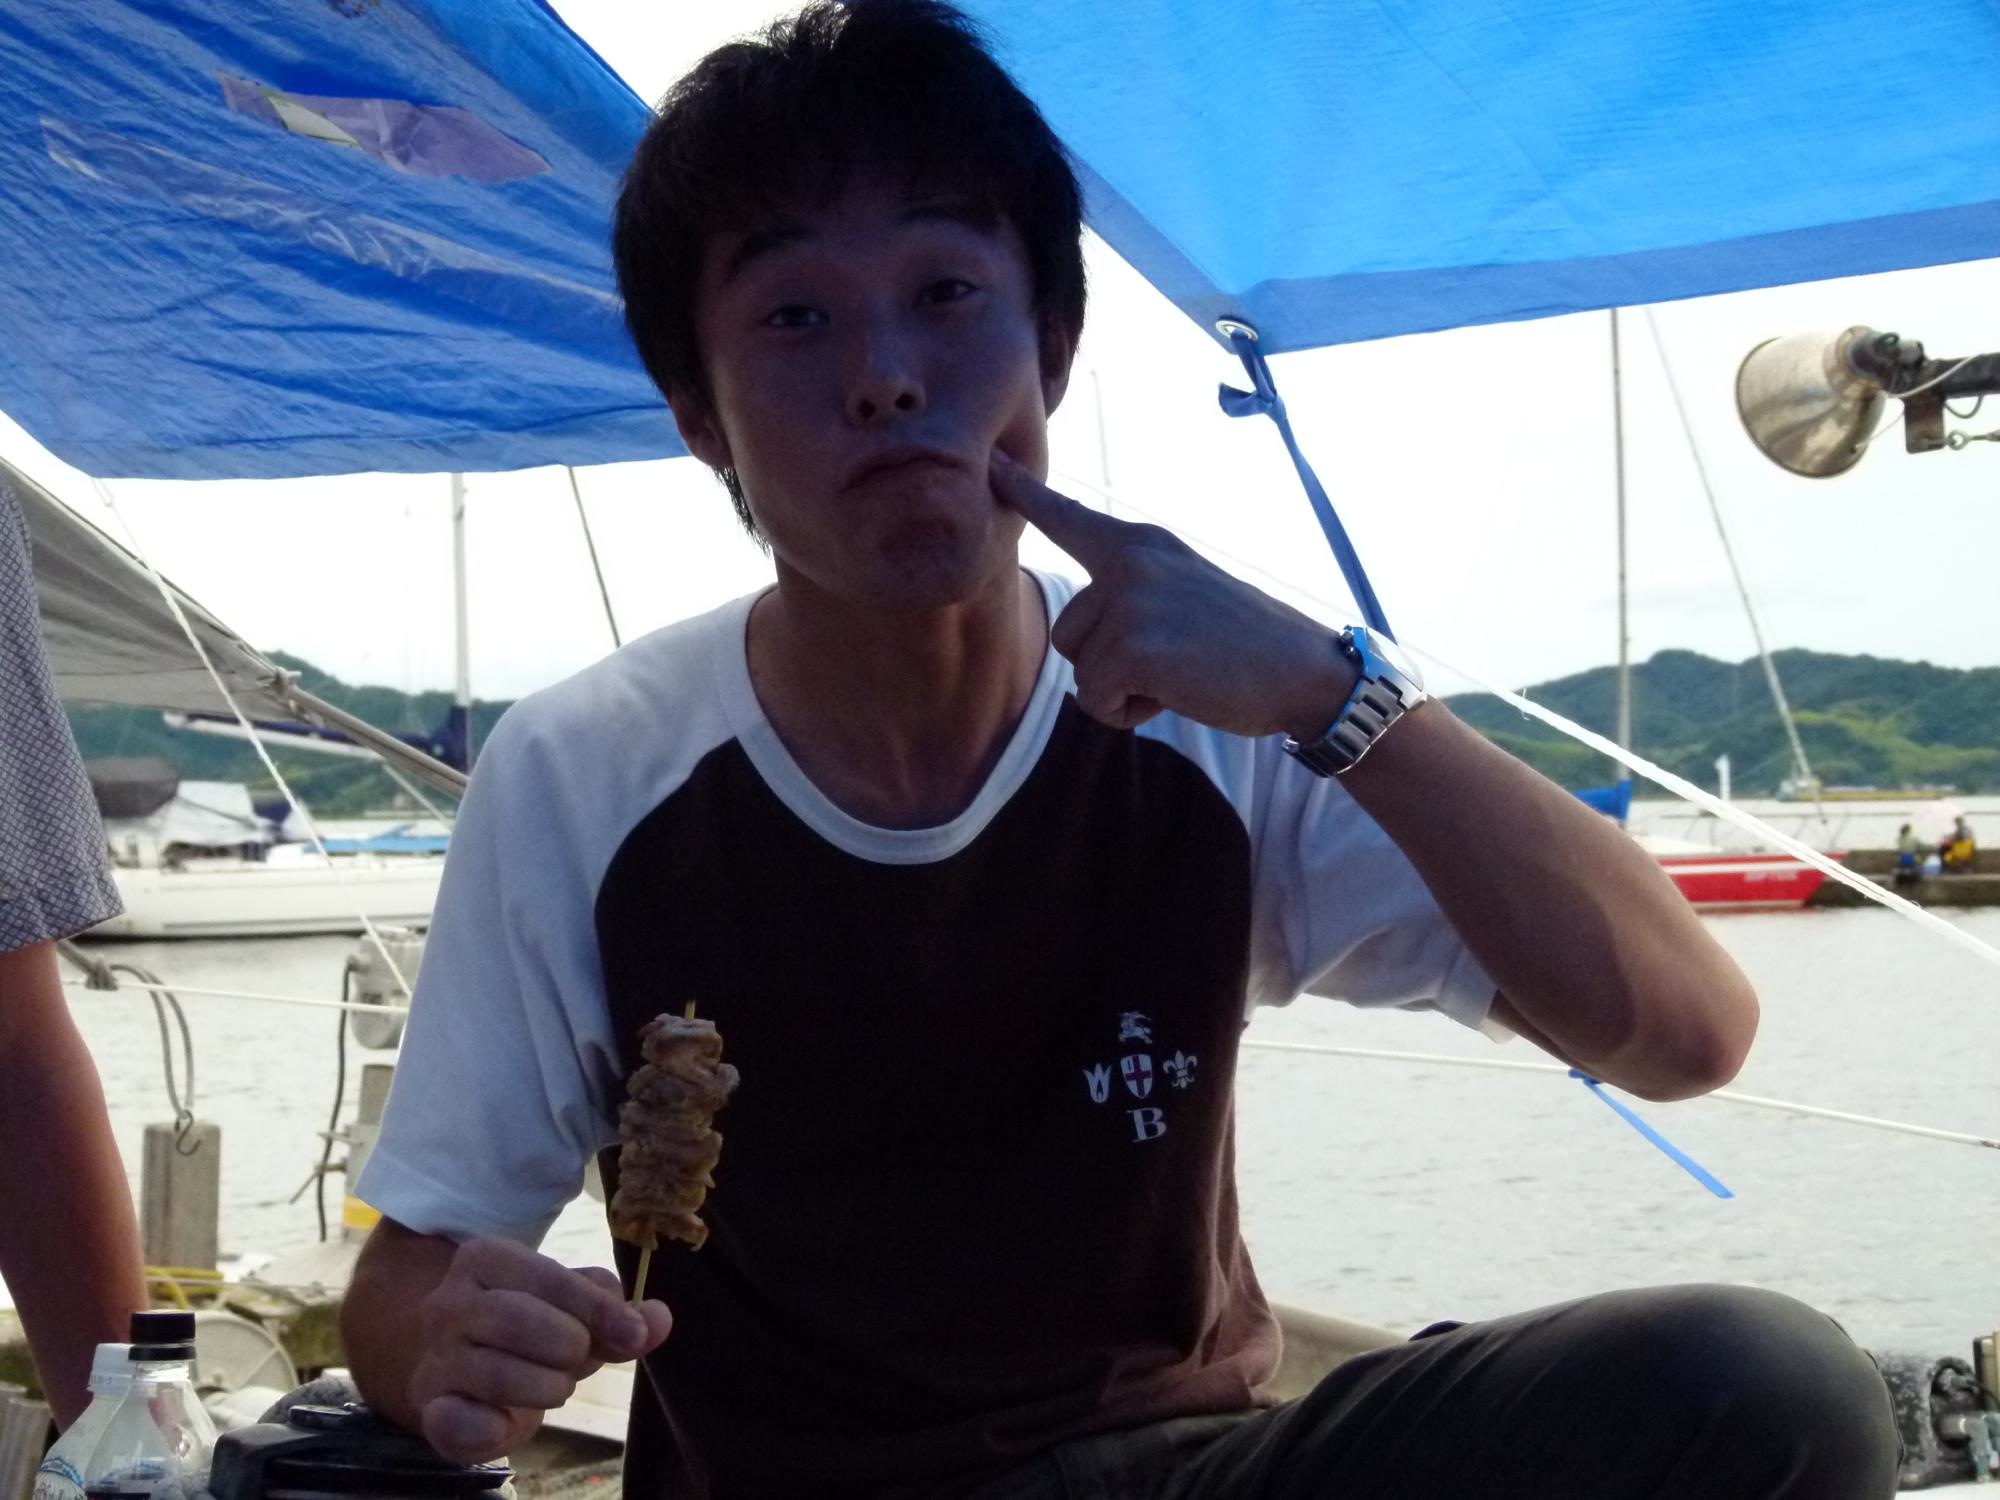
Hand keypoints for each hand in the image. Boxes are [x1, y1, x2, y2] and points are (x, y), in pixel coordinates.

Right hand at [410, 1238, 670, 1462]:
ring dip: (546, 1388)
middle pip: (518, 1321)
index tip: (633, 1335)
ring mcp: (436, 1357)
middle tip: (576, 1360)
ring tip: (553, 1386)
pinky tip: (504, 1423)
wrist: (454, 1363)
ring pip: (498, 1373)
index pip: (549, 1279)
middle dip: (568, 1346)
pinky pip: (454, 1423)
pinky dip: (489, 1429)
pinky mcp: (430, 1409)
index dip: (598, 1311)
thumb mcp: (573, 1309)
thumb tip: (658, 1320)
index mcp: (488, 1259)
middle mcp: (451, 1303)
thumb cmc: (528, 1327)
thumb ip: (618, 1313)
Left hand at [991, 450, 1353, 736]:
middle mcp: (1131, 561)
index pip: (1069, 518)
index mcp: (1142, 544)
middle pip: (1068, 631)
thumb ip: (1131, 593)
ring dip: (1121, 689)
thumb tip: (1084, 629)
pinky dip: (1129, 712)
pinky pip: (1095, 698)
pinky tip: (1178, 694)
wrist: (1304, 672)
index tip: (991, 464)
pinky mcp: (1134, 645)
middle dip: (1111, 662)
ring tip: (1180, 674)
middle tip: (1177, 658)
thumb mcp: (1182, 594)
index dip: (1024, 494)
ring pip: (1081, 668)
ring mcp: (1132, 600)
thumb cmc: (1244, 646)